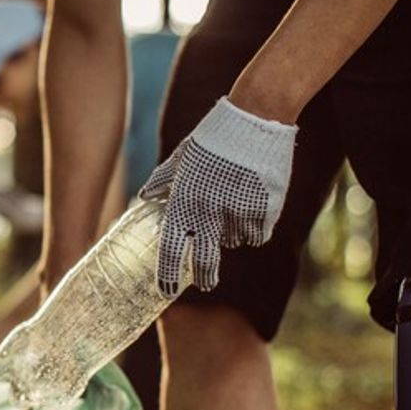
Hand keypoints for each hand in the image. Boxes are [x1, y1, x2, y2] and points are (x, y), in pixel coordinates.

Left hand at [139, 96, 296, 295]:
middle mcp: (208, 213)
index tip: (165, 291)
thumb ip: (163, 181)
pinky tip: (254, 203)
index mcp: (184, 202)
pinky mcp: (266, 211)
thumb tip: (145, 196)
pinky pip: (258, 233)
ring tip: (235, 202)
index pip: (171, 250)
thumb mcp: (181, 157)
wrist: (255, 117)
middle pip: (206, 262)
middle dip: (206, 278)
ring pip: (235, 241)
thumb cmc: (214, 137)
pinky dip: (256, 226)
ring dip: (233, 232)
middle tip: (207, 284)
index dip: (167, 276)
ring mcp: (238, 214)